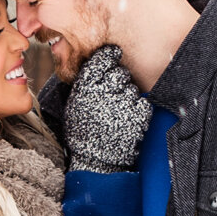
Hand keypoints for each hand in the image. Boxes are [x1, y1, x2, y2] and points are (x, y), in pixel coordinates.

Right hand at [64, 45, 151, 172]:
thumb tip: (97, 61)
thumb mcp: (74, 105)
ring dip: (128, 96)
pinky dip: (138, 108)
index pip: (101, 59)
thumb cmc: (83, 133)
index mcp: (85, 87)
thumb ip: (85, 84)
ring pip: (132, 87)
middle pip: (120, 72)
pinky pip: (143, 101)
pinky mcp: (138, 114)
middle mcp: (104, 91)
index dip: (109, 54)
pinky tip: (127, 119)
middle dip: (119, 80)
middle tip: (114, 94)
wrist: (96, 161)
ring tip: (118, 113)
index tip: (114, 54)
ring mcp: (123, 102)